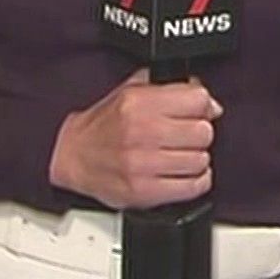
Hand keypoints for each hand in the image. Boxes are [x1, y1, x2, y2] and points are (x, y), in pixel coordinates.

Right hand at [49, 69, 221, 208]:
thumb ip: (169, 87)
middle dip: (199, 132)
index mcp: (137, 103)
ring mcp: (142, 164)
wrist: (71, 156)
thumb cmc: (102, 125)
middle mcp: (140, 132)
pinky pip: (192, 187)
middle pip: (203, 131)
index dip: (203, 105)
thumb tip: (208, 100)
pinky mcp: (144, 192)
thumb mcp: (130, 90)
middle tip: (188, 134)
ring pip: (200, 160)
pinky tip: (184, 173)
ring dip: (196, 158)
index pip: (198, 100)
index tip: (199, 111)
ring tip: (182, 154)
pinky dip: (195, 181)